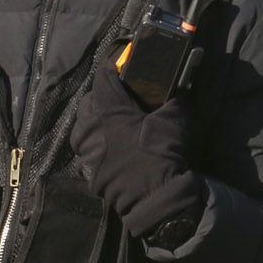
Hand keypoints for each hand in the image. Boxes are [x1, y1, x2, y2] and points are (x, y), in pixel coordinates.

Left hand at [69, 59, 206, 239]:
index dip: (113, 69)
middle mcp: (89, 126)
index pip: (102, 78)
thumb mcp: (174, 118)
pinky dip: (98, 138)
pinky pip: (87, 144)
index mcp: (107, 109)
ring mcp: (84, 148)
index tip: (124, 67)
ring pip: (85, 123)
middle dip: (104, 94)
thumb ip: (173, 96)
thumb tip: (178, 80)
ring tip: (117, 120)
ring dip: (98, 117)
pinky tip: (115, 143)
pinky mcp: (86, 165)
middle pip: (90, 100)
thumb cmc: (162, 151)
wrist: (153, 195)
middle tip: (124, 97)